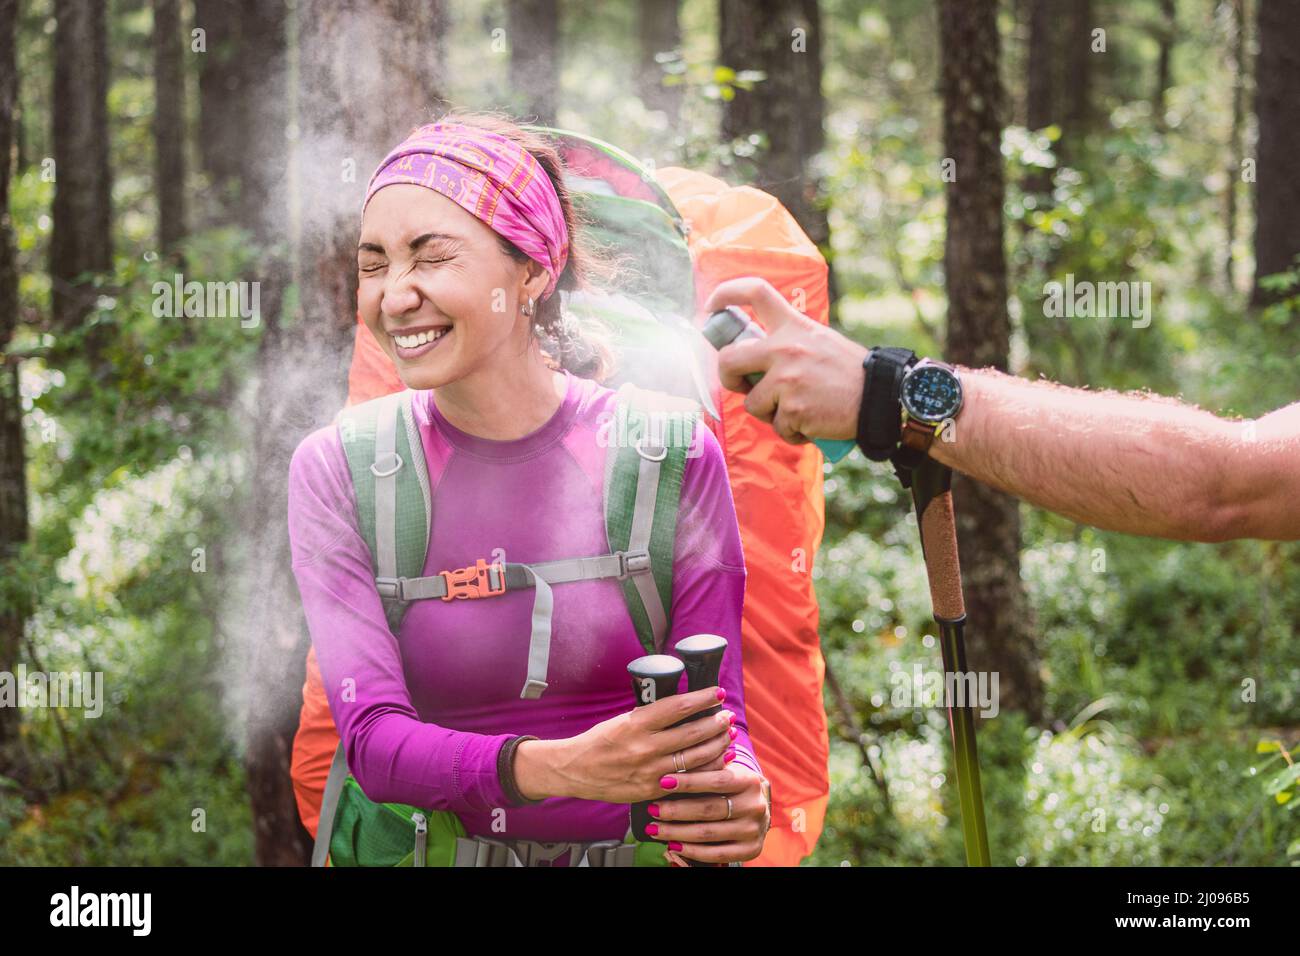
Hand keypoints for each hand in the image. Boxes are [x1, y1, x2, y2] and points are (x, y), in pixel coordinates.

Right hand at [513, 687, 734, 802]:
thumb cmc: (599, 741)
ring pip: (695, 757)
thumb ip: (650, 717)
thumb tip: (683, 708)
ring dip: (716, 745)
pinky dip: (706, 769)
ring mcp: (650, 771)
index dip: (703, 698)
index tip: (717, 692)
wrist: (575, 770)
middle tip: (726, 715)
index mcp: (636, 724)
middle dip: (716, 722)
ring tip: (726, 734)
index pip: (678, 707)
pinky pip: (687, 780)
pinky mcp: (653, 791)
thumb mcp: (622, 720)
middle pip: (693, 732)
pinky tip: (718, 761)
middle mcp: (645, 747)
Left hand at [651, 763, 770, 865]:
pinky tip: (672, 845)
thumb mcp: (724, 771)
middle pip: (708, 809)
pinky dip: (691, 851)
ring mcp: (753, 830)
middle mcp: (754, 806)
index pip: (716, 781)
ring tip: (654, 828)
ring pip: (708, 833)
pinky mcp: (751, 850)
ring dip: (676, 832)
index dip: (689, 782)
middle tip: (652, 808)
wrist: (757, 809)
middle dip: (675, 810)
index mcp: (750, 781)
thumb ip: (705, 767)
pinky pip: (716, 855)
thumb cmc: (731, 786)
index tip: (663, 781)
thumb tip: (672, 761)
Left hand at [704, 277, 867, 443]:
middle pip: (728, 359)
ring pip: (752, 402)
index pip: (755, 292)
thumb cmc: (848, 372)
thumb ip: (787, 342)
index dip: (725, 293)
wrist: (880, 397)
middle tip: (741, 385)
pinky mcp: (792, 410)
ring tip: (798, 409)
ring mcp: (786, 380)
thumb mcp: (818, 340)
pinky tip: (811, 423)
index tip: (711, 306)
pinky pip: (777, 427)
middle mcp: (784, 349)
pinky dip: (791, 432)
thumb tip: (753, 358)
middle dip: (727, 377)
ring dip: (769, 412)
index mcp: (793, 326)